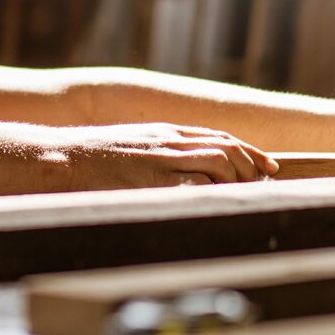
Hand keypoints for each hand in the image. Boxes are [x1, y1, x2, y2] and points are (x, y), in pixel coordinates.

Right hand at [63, 123, 278, 185]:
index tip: (268, 164)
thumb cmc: (96, 156)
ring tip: (244, 195)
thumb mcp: (135, 144)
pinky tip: (220, 203)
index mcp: (166, 131)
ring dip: (237, 179)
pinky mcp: (152, 179)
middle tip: (263, 184)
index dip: (249, 150)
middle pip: (225, 148)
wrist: (66, 157)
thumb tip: (189, 169)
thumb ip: (162, 151)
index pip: (219, 136)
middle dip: (251, 166)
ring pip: (217, 162)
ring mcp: (162, 159)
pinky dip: (213, 192)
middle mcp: (169, 141)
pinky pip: (194, 184)